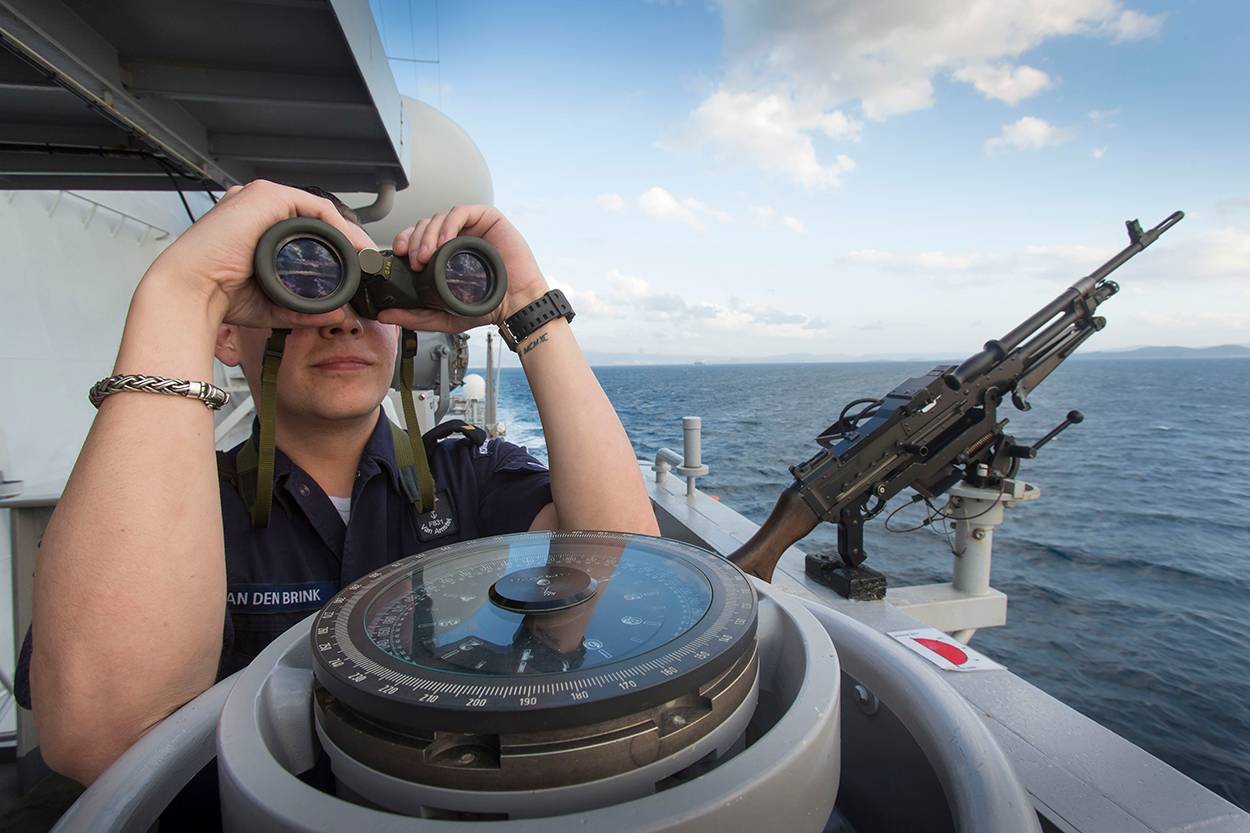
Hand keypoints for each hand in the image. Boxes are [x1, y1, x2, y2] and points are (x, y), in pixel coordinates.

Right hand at [143, 180, 375, 328]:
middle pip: (314, 219)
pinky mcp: (265, 196)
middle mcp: (257, 209)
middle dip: (346, 240)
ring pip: (317, 211)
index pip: (305, 231)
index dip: (336, 249)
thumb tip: (337, 315)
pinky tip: (350, 245)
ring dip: (346, 233)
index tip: (356, 270)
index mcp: (256, 228)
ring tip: (363, 256)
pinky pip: (313, 206)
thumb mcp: (272, 303)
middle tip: (366, 263)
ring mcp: (259, 199)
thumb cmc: (219, 295)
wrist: (192, 290)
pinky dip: (337, 225)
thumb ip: (303, 308)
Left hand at [379, 205, 548, 332]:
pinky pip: (461, 212)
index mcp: (446, 254)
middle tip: (414, 260)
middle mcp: (458, 237)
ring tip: (427, 256)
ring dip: (428, 234)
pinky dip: (448, 224)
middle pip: (426, 224)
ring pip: (440, 217)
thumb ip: (416, 316)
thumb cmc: (487, 307)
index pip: (419, 237)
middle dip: (414, 239)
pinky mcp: (489, 219)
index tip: (398, 253)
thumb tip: (384, 315)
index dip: (405, 240)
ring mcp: (473, 227)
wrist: (516, 306)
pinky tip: (445, 242)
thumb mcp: (443, 316)